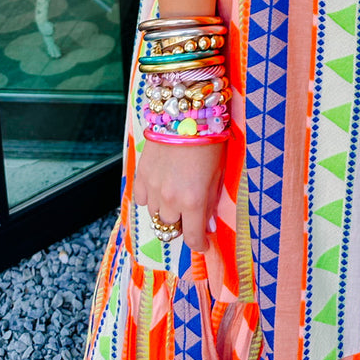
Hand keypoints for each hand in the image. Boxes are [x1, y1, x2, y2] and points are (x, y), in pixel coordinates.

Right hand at [133, 137, 225, 252]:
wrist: (185, 113)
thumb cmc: (209, 141)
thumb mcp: (218, 173)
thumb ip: (211, 202)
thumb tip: (207, 225)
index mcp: (194, 201)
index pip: (193, 237)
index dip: (200, 245)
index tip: (204, 244)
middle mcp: (171, 199)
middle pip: (172, 228)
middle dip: (183, 223)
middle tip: (191, 211)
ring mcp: (153, 188)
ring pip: (156, 215)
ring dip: (166, 211)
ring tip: (176, 195)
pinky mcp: (141, 175)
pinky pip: (141, 200)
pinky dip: (150, 198)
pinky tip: (160, 187)